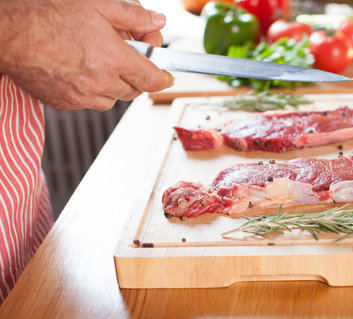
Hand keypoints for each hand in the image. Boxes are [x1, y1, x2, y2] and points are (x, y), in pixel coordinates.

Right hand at [0, 0, 174, 110]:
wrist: (11, 35)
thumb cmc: (49, 16)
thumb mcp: (98, 6)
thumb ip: (132, 17)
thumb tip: (157, 22)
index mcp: (115, 59)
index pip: (153, 79)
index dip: (164, 78)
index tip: (167, 75)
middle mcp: (102, 82)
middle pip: (134, 90)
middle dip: (138, 76)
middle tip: (128, 57)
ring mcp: (83, 96)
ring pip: (113, 98)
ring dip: (115, 85)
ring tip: (101, 62)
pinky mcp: (66, 103)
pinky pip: (90, 103)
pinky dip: (94, 92)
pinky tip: (82, 72)